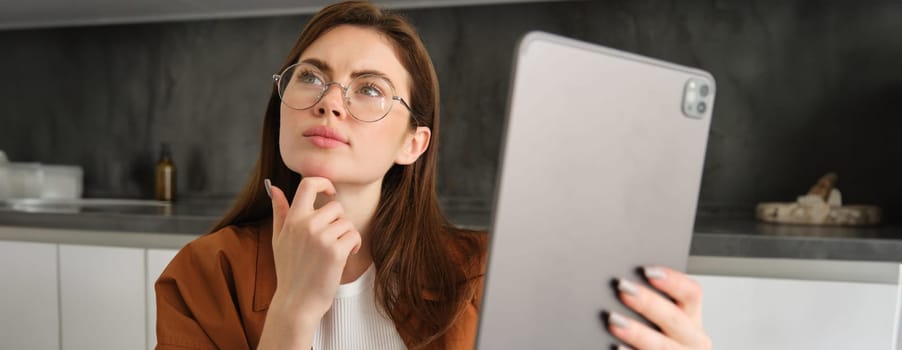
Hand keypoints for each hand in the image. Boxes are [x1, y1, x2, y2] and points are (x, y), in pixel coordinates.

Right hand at [266, 177, 361, 323]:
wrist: (297, 302)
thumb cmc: (289, 270)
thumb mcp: (279, 239)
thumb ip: (280, 211)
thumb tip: (273, 188)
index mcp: (292, 219)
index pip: (308, 184)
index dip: (323, 182)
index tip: (330, 191)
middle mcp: (306, 225)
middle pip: (336, 207)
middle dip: (339, 222)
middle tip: (332, 239)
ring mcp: (321, 237)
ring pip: (346, 222)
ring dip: (346, 235)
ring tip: (336, 251)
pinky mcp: (335, 251)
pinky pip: (354, 235)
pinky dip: (353, 245)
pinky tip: (345, 255)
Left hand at [605, 266, 711, 349]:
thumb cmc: (657, 340)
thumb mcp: (662, 323)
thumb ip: (651, 305)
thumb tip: (624, 284)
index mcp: (692, 319)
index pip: (691, 294)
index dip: (673, 281)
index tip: (648, 270)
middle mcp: (693, 340)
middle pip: (675, 318)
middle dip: (648, 303)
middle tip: (623, 289)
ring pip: (664, 346)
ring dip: (638, 332)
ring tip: (614, 320)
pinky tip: (616, 347)